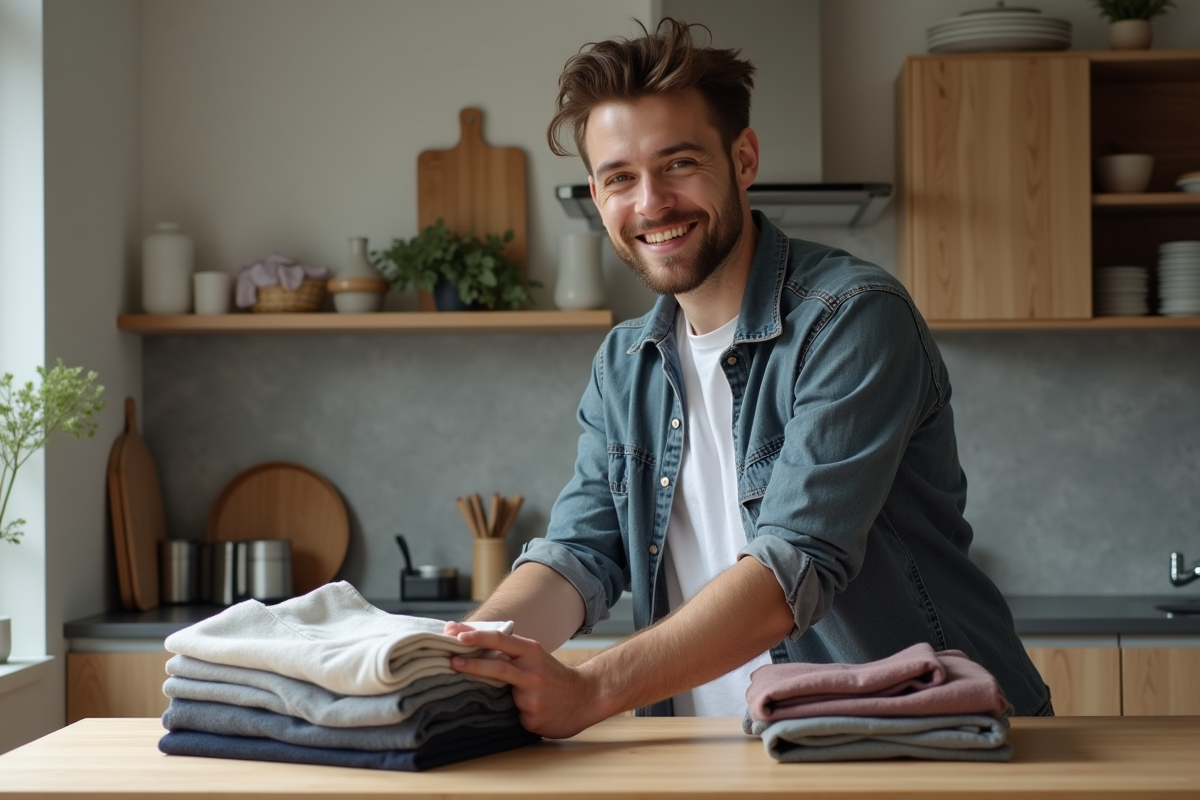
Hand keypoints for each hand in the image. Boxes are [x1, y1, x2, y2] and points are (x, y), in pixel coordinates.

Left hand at [444, 621, 607, 738]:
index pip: (500, 639)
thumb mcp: (533, 656)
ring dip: (487, 688)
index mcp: (531, 651)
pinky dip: (508, 712)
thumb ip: (507, 652)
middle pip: (498, 665)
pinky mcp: (532, 718)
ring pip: (501, 692)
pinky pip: (511, 714)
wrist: (583, 697)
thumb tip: (468, 644)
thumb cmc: (550, 675)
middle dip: (471, 663)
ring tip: (477, 684)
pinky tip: (520, 711)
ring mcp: (533, 695)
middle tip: (450, 659)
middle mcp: (533, 671)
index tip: (454, 633)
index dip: (477, 635)